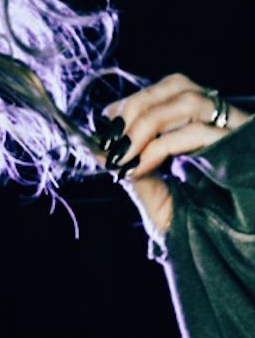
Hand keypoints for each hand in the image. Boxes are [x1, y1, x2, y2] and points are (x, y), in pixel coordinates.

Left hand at [94, 73, 252, 239]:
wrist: (232, 252)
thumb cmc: (200, 228)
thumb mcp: (158, 196)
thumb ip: (132, 169)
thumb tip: (97, 147)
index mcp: (204, 126)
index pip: (169, 88)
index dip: (134, 100)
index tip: (106, 123)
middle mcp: (223, 122)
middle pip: (177, 85)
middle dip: (136, 108)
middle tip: (112, 140)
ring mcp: (236, 133)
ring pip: (188, 100)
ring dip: (146, 123)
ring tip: (124, 154)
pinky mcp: (242, 149)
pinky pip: (200, 132)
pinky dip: (161, 145)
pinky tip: (142, 165)